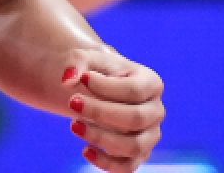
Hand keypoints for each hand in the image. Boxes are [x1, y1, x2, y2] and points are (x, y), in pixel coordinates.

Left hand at [62, 47, 163, 171]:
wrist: (96, 91)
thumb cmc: (96, 73)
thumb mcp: (87, 61)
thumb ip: (77, 64)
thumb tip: (67, 78)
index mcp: (151, 83)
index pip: (134, 90)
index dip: (106, 87)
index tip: (82, 79)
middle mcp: (156, 111)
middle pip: (136, 118)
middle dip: (101, 113)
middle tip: (72, 103)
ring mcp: (150, 135)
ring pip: (133, 145)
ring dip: (101, 138)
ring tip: (74, 125)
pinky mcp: (138, 155)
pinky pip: (127, 167)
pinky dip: (106, 163)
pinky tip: (85, 150)